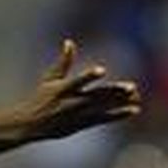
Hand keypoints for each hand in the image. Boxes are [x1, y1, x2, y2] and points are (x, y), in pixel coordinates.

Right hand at [23, 39, 140, 139]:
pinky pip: (104, 119)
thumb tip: (70, 42)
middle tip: (132, 87)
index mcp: (63, 89)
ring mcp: (78, 115)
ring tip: (136, 97)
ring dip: (120, 103)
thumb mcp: (50, 79)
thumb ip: (63, 62)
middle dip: (114, 92)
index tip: (101, 70)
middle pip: (97, 96)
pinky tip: (133, 110)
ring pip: (103, 108)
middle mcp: (72, 103)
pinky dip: (118, 115)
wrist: (31, 124)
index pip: (78, 81)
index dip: (89, 75)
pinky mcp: (82, 124)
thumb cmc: (40, 98)